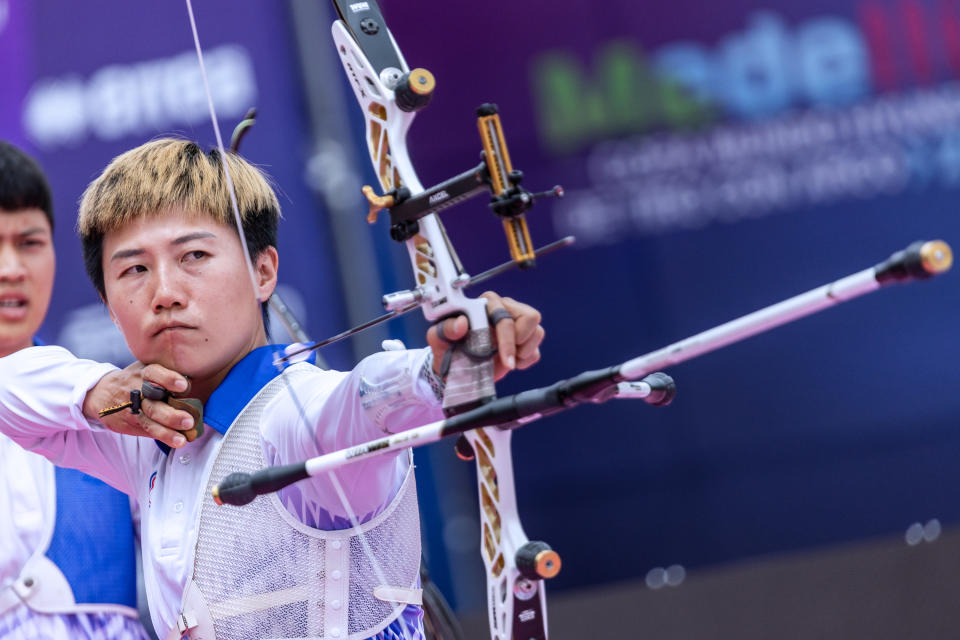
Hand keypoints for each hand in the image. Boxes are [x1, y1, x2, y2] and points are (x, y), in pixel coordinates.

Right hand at [82, 362, 193, 448]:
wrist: (101, 393)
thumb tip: (195, 380)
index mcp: (143, 373)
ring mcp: (133, 409)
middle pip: (153, 404)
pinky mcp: (132, 423)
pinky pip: (148, 430)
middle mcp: (137, 391)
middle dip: (171, 414)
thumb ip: (165, 373)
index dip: (169, 379)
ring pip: (150, 421)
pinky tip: (177, 441)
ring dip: (167, 431)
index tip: (183, 386)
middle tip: (188, 420)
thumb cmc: (134, 379)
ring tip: (182, 439)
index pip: (154, 373)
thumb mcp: (145, 368)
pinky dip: (164, 436)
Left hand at [426, 291, 544, 381]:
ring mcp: (517, 323)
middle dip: (518, 343)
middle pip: (530, 317)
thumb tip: (461, 323)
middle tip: (505, 358)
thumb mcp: (439, 339)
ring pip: (538, 331)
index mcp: (486, 304)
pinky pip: (536, 349)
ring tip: (506, 360)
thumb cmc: (448, 348)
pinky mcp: (524, 339)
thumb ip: (446, 328)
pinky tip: (511, 362)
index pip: (505, 314)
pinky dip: (526, 360)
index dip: (507, 338)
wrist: (455, 368)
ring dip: (524, 351)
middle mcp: (504, 308)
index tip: (503, 359)